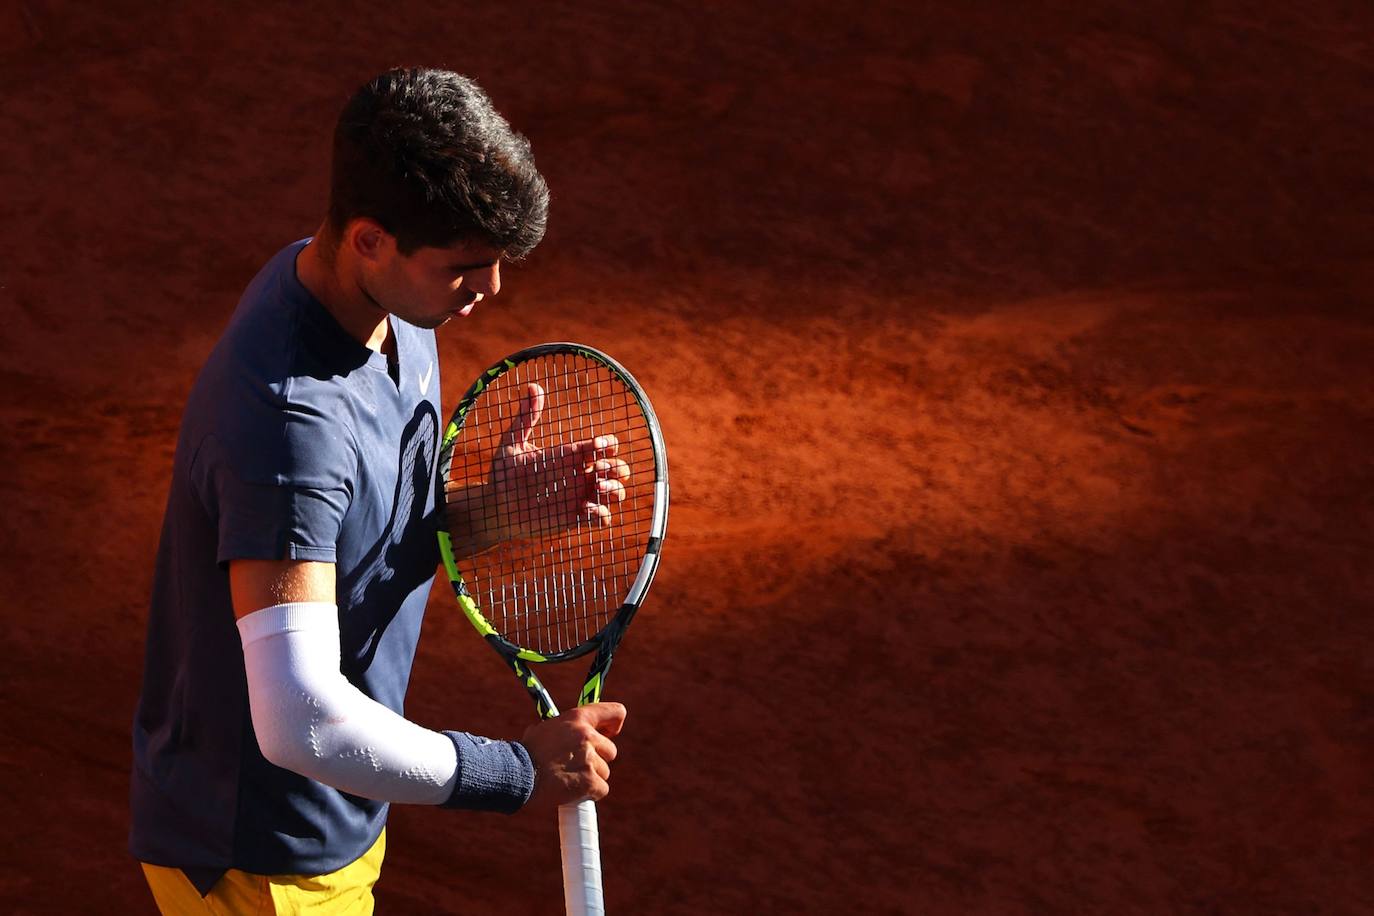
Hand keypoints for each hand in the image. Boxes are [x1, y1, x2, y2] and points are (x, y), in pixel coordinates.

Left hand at [445, 383, 630, 554]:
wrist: (493, 508)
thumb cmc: (502, 476)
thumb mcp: (513, 444)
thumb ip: (526, 418)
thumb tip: (532, 386)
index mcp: (570, 455)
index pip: (604, 446)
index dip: (609, 444)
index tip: (597, 445)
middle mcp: (579, 476)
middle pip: (618, 468)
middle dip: (616, 467)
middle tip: (596, 469)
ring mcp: (580, 497)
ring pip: (616, 493)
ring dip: (615, 489)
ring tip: (598, 486)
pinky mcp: (575, 519)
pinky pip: (603, 518)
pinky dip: (601, 513)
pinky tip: (585, 508)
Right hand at [520, 703, 625, 808]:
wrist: (516, 775)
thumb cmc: (526, 753)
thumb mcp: (543, 728)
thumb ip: (563, 729)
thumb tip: (569, 731)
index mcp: (577, 718)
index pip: (615, 712)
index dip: (614, 724)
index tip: (609, 732)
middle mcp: (586, 736)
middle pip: (610, 750)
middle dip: (597, 759)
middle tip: (577, 765)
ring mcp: (589, 759)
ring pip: (604, 772)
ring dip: (590, 778)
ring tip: (567, 779)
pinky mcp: (590, 782)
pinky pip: (601, 789)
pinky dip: (590, 793)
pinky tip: (572, 791)